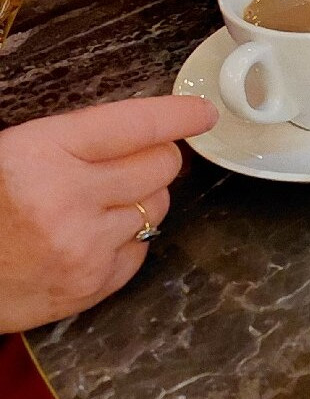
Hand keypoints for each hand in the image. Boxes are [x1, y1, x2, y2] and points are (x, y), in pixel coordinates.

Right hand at [0, 95, 218, 332]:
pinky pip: (142, 248)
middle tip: (128, 163)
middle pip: (161, 165)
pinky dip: (127, 239)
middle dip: (155, 158)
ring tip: (97, 202)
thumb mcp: (17, 149)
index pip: (135, 124)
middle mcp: (69, 198)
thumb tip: (153, 128)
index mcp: (44, 151)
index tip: (203, 112)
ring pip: (158, 206)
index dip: (177, 114)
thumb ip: (80, 138)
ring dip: (140, 199)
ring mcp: (83, 246)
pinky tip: (91, 236)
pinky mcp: (91, 285)